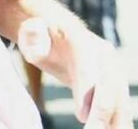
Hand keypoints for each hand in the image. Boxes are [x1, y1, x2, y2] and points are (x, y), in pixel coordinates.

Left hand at [18, 17, 132, 128]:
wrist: (60, 33)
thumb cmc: (42, 35)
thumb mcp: (31, 31)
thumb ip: (32, 37)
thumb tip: (36, 51)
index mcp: (81, 40)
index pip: (87, 66)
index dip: (86, 91)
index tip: (81, 116)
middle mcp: (104, 55)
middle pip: (109, 85)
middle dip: (102, 111)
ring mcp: (113, 70)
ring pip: (120, 99)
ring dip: (114, 121)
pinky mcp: (116, 84)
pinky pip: (120, 106)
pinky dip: (116, 121)